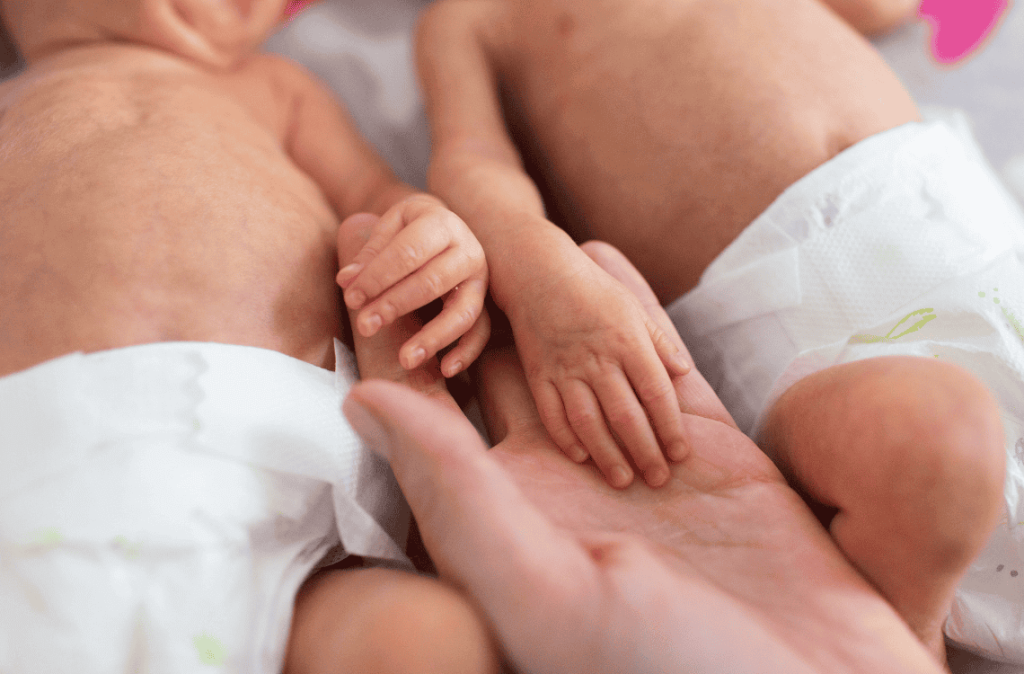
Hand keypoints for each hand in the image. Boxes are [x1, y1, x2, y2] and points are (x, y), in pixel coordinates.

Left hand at [336, 196, 488, 376]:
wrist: (444, 227)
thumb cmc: (410, 230)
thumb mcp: (389, 227)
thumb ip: (369, 253)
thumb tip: (346, 280)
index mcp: (441, 223)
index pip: (407, 252)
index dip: (378, 277)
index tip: (351, 298)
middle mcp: (468, 250)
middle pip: (432, 282)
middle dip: (395, 306)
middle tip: (365, 327)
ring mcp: (480, 280)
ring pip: (463, 311)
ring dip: (433, 337)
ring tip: (405, 360)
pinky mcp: (486, 304)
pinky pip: (481, 331)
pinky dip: (466, 351)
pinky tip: (445, 368)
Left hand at [342, 238, 940, 673]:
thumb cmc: (664, 670)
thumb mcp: (539, 586)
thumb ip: (453, 490)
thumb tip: (360, 397)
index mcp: (505, 519)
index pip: (428, 411)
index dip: (391, 339)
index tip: (353, 261)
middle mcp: (560, 482)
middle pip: (493, 366)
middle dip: (456, 292)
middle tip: (415, 211)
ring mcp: (633, 458)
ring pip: (574, 353)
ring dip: (538, 288)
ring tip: (497, 215)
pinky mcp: (707, 448)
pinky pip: (657, 361)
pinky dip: (629, 306)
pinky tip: (596, 252)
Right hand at [507, 243, 690, 488]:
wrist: (538, 273)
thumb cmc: (593, 289)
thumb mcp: (633, 306)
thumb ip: (659, 341)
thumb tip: (684, 371)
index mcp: (628, 341)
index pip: (656, 394)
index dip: (670, 428)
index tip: (681, 454)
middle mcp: (598, 358)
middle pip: (626, 416)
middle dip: (645, 452)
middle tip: (658, 479)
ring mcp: (565, 368)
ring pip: (589, 422)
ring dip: (608, 455)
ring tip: (623, 480)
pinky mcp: (538, 374)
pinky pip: (552, 413)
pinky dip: (566, 438)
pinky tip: (581, 457)